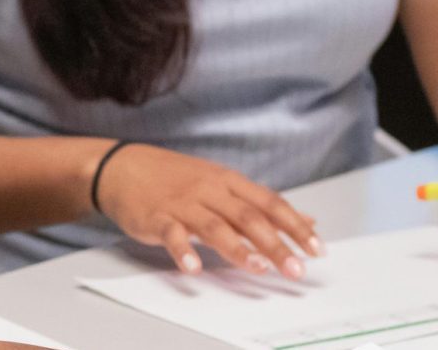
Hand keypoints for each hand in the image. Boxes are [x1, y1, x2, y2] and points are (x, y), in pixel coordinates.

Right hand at [95, 143, 322, 278]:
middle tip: (295, 269)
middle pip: (248, 216)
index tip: (316, 249)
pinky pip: (171, 233)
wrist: (121, 166)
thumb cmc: (175, 178)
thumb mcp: (221, 184)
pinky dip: (183, 250)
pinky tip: (194, 268)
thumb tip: (306, 221)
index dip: (294, 226)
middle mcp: (208, 190)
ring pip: (214, 225)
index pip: (269, 202)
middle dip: (275, 244)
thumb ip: (262, 205)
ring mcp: (181, 203)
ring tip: (258, 268)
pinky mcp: (155, 216)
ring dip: (237, 248)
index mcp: (228, 181)